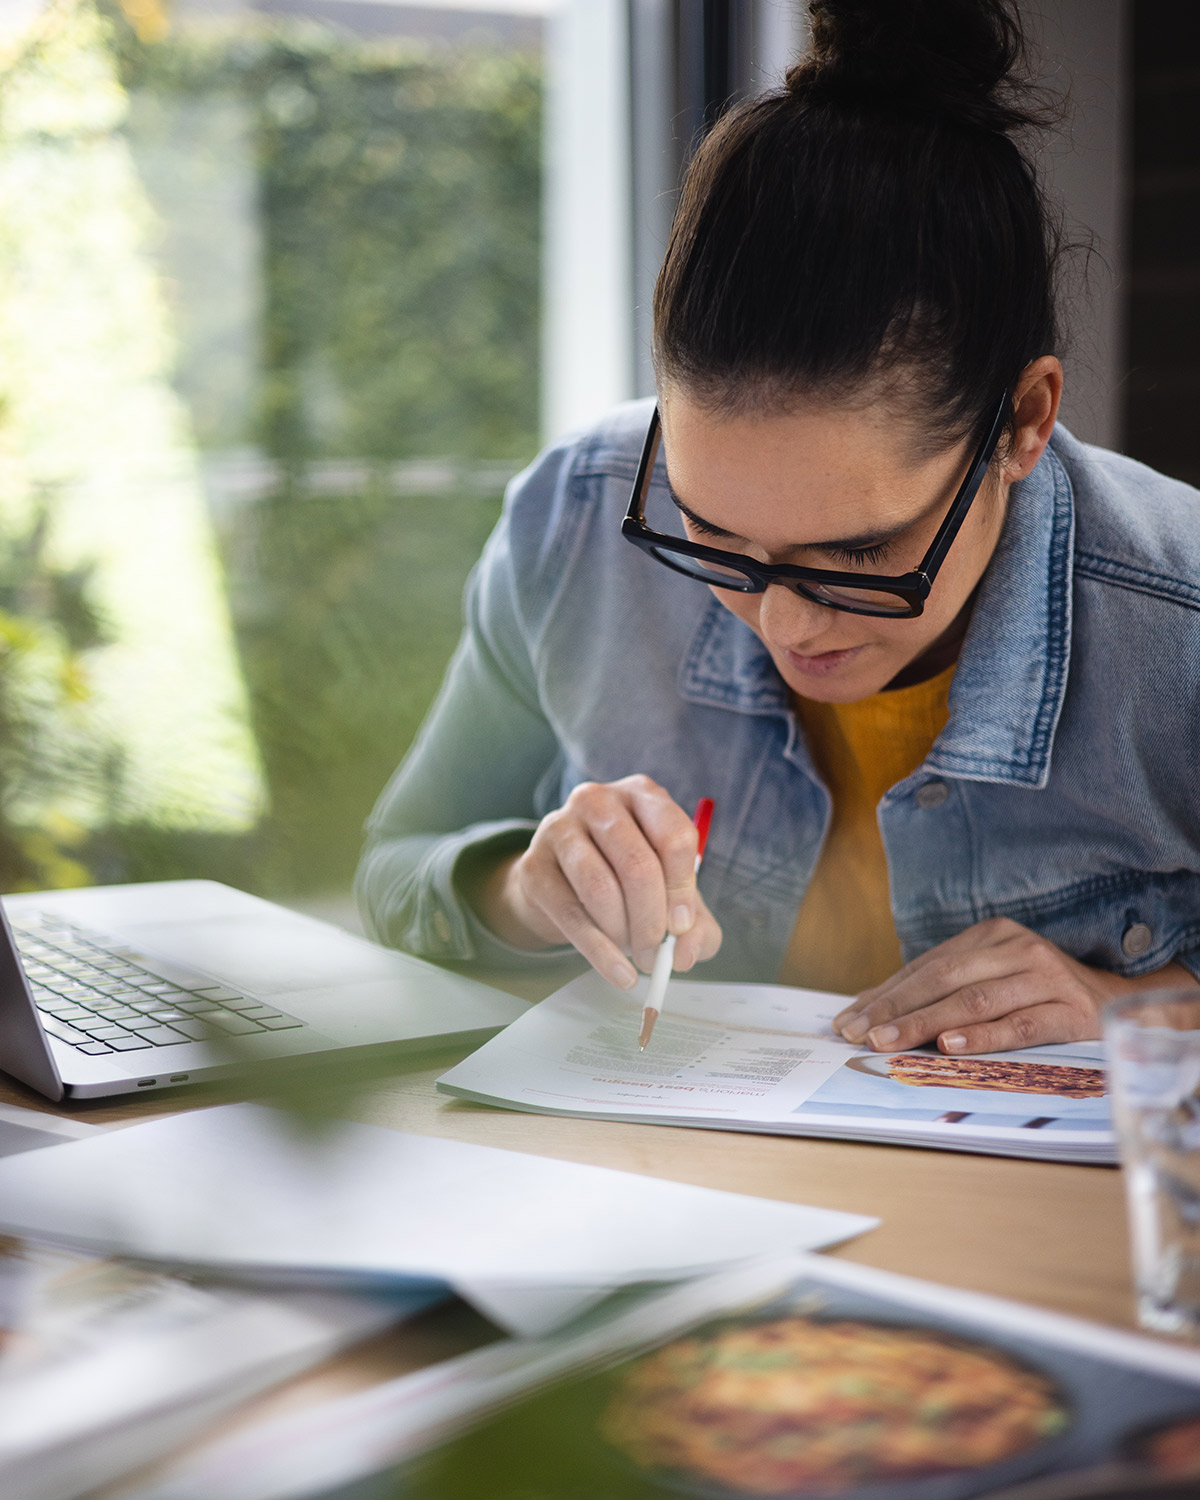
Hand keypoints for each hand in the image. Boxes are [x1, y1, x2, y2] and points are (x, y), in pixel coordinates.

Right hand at [470, 775, 721, 988]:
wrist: (562, 884)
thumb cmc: (627, 880)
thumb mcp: (670, 894)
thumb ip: (695, 924)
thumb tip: (685, 953)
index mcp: (642, 794)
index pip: (674, 835)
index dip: (682, 889)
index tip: (682, 927)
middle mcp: (599, 800)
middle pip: (637, 864)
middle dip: (652, 921)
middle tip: (655, 954)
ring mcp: (560, 828)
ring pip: (601, 889)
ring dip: (624, 934)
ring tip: (632, 953)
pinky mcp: (533, 864)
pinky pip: (570, 914)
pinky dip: (599, 952)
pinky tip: (618, 973)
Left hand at [832, 917, 1198, 1054]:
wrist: (1117, 1002)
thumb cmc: (1038, 995)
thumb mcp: (989, 981)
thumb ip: (939, 991)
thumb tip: (870, 1011)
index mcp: (989, 936)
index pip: (926, 967)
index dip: (884, 995)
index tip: (848, 1021)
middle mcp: (1015, 948)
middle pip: (943, 979)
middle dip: (895, 1009)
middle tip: (860, 1035)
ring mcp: (1045, 977)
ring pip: (974, 1001)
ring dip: (926, 1023)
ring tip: (890, 1041)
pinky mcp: (1070, 1010)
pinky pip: (1019, 1024)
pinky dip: (983, 1036)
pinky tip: (951, 1046)